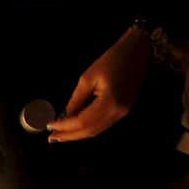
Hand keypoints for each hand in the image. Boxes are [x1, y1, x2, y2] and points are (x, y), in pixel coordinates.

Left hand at [48, 27, 151, 142]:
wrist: (138, 51)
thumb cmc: (113, 59)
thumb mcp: (88, 77)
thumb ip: (76, 99)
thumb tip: (64, 116)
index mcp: (110, 101)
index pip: (83, 121)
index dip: (65, 126)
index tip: (50, 126)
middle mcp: (119, 111)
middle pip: (90, 130)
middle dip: (70, 135)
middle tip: (52, 138)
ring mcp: (123, 112)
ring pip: (97, 130)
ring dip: (78, 134)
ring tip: (61, 135)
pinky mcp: (124, 110)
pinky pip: (103, 124)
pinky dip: (88, 128)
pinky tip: (76, 128)